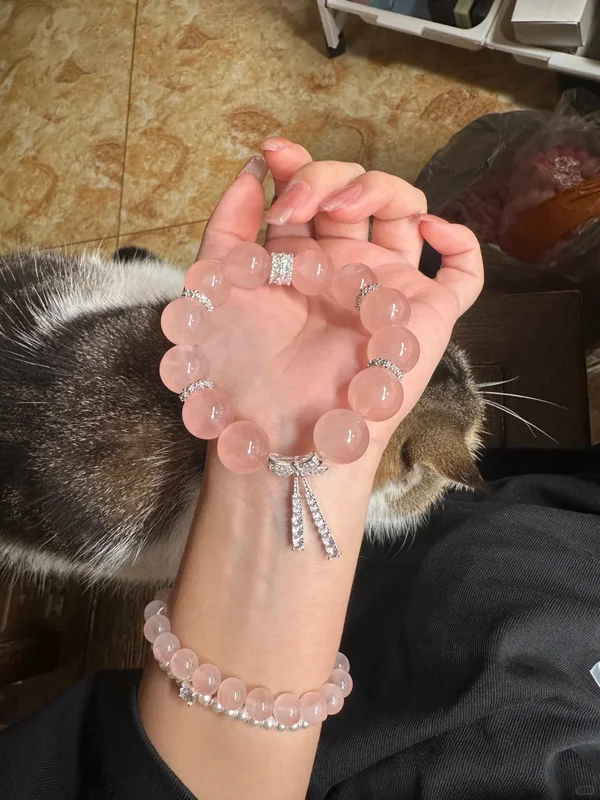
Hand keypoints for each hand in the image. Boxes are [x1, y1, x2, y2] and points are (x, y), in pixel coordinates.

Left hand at [197, 139, 482, 468]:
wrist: (279, 430)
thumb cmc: (244, 368)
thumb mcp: (216, 287)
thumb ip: (227, 226)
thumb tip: (252, 171)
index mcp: (302, 261)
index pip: (311, 197)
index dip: (298, 166)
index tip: (274, 154)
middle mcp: (348, 268)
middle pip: (356, 194)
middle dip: (325, 178)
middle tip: (293, 205)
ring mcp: (390, 288)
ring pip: (406, 210)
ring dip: (378, 188)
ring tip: (338, 210)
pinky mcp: (428, 314)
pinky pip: (464, 272)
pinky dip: (458, 240)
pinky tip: (427, 230)